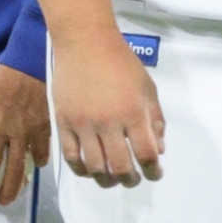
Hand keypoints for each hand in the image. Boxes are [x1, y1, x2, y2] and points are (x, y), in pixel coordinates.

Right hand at [51, 29, 164, 185]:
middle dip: (131, 180)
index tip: (155, 174)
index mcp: (133, 113)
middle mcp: (108, 123)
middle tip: (134, 179)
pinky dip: (81, 170)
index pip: (146, 155)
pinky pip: (71, 157)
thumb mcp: (148, 88)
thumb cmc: (121, 62)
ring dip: (107, 180)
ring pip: (95, 168)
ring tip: (113, 179)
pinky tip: (90, 170)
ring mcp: (83, 125)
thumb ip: (155, 120)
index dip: (153, 171)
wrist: (85, 43)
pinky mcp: (63, 123)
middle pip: (120, 167)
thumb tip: (158, 150)